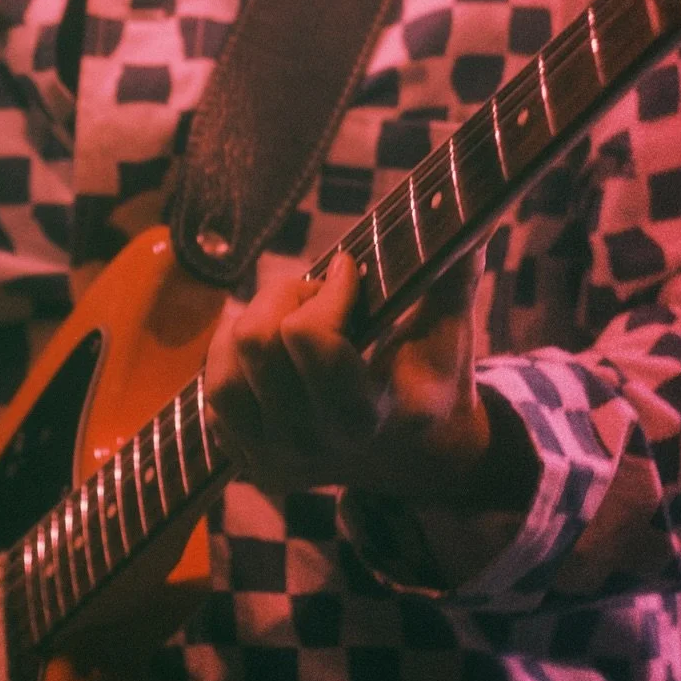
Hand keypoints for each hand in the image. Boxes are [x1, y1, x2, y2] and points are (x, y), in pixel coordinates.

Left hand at [204, 247, 523, 507]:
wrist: (419, 458)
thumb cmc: (433, 377)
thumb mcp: (450, 332)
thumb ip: (454, 274)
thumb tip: (467, 218)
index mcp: (370, 415)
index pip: (308, 339)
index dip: (326, 290)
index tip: (348, 271)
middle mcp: (318, 445)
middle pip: (256, 342)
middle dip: (285, 297)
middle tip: (317, 295)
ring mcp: (279, 460)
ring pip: (223, 372)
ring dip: (252, 329)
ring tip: (289, 322)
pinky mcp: (251, 462)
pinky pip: (212, 397)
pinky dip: (233, 363)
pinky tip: (270, 356)